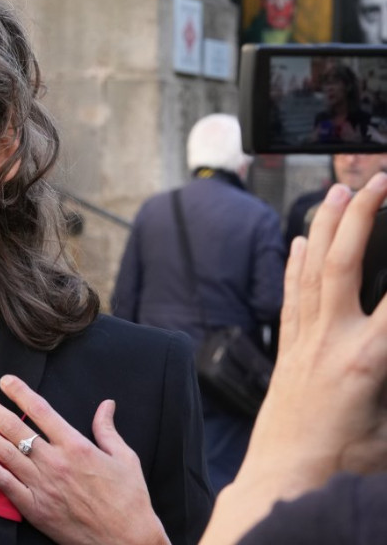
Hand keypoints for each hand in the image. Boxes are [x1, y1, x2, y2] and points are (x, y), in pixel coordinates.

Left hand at [0, 376, 168, 544]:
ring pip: (6, 454)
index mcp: (76, 446)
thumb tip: (107, 405)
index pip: (42, 411)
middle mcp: (55, 462)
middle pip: (16, 429)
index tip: (6, 380)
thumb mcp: (125, 458)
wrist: (127, 541)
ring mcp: (43, 486)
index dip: (21, 393)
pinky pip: (7, 485)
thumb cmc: (129, 500)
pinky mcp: (36, 508)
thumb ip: (108, 430)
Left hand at [202, 174, 386, 543]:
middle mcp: (329, 339)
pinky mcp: (288, 350)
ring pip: (311, 271)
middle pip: (343, 263)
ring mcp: (303, 341)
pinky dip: (293, 265)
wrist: (283, 477)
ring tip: (335, 194)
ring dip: (323, 228)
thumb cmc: (343, 462)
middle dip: (361, 217)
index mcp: (367, 359)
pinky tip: (295, 242)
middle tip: (375, 181)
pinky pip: (290, 296)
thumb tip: (383, 346)